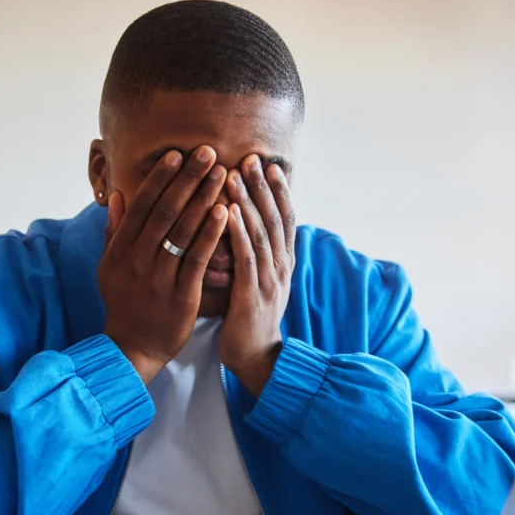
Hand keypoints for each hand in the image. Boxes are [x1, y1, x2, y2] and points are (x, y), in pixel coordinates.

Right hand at [99, 146, 229, 383]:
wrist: (133, 348)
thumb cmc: (124, 304)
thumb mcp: (111, 267)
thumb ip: (115, 231)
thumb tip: (117, 195)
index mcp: (120, 250)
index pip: (142, 205)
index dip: (160, 178)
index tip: (177, 154)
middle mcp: (137, 260)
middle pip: (164, 211)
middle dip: (187, 179)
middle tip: (207, 152)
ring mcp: (158, 278)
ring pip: (182, 231)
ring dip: (203, 198)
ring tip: (221, 173)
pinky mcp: (181, 295)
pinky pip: (196, 258)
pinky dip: (210, 233)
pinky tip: (224, 212)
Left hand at [220, 155, 295, 395]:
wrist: (256, 356)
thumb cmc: (250, 317)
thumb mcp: (258, 279)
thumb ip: (255, 253)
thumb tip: (248, 224)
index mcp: (282, 262)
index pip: (284, 218)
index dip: (278, 191)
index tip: (268, 164)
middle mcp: (281, 267)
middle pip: (275, 218)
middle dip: (263, 186)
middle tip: (251, 158)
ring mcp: (269, 280)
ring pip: (261, 233)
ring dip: (249, 202)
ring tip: (237, 176)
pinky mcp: (253, 295)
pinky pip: (246, 259)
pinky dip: (239, 233)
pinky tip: (229, 214)